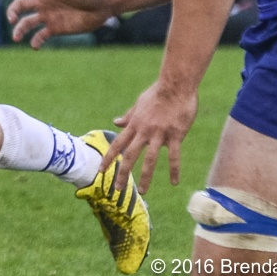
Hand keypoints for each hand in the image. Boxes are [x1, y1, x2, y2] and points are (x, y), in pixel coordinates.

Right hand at [0, 0, 112, 48]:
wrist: (102, 6)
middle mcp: (43, 3)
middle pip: (20, 6)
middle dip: (12, 12)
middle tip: (12, 21)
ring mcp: (48, 16)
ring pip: (27, 23)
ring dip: (20, 30)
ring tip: (17, 38)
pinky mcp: (55, 28)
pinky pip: (40, 36)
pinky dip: (35, 41)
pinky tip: (35, 46)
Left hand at [106, 79, 198, 193]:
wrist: (176, 84)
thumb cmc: (158, 93)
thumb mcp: (139, 104)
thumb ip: (128, 116)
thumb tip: (115, 122)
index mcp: (135, 124)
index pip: (118, 144)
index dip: (109, 158)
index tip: (100, 170)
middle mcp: (144, 131)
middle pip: (130, 155)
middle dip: (122, 173)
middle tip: (117, 189)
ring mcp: (159, 133)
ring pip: (149, 159)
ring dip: (145, 177)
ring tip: (142, 191)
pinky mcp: (175, 134)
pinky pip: (174, 156)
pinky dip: (174, 170)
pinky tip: (174, 182)